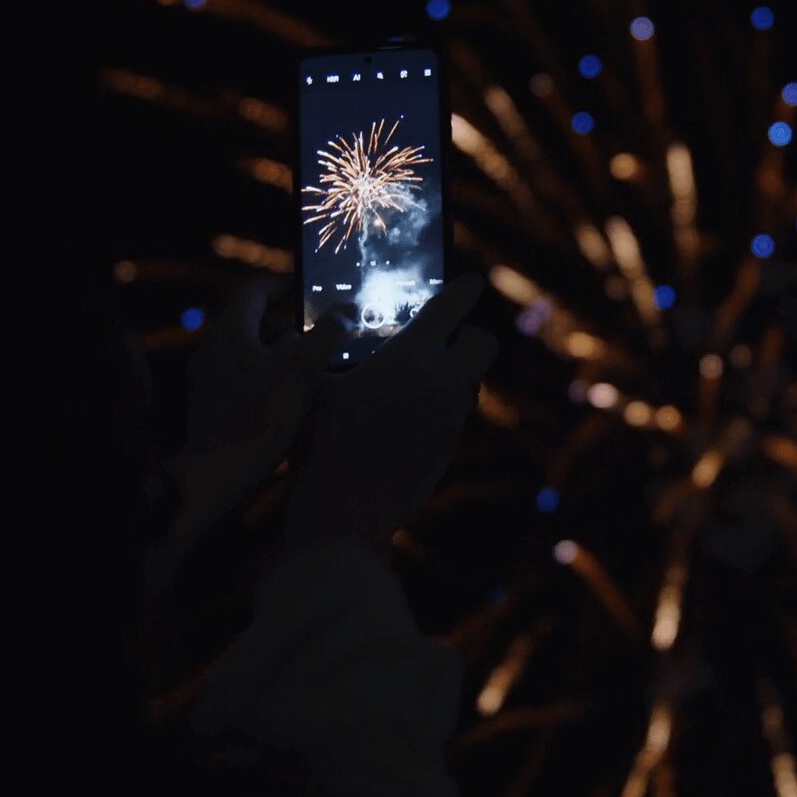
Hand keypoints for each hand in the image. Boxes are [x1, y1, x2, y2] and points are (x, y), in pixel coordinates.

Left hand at [165, 278, 348, 549]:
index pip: (255, 290)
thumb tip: (346, 310)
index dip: (284, 284)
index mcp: (230, 332)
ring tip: (310, 368)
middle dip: (287, 324)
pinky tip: (288, 399)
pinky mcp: (209, 404)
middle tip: (318, 334)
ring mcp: (208, 377)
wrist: (215, 477)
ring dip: (278, 353)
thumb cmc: (258, 421)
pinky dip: (266, 376)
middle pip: (252, 321)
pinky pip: (242, 376)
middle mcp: (212, 349)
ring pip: (248, 351)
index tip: (308, 287)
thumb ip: (326, 337)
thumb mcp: (302, 374)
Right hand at [284, 273, 496, 548]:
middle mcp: (440, 387)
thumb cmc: (317, 445)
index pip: (450, 311)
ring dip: (456, 371)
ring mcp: (450, 421)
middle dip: (472, 334)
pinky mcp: (448, 449)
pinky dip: (442, 404)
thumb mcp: (313, 388)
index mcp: (407, 360)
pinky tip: (409, 412)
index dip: (465, 290)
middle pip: (484, 344)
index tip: (474, 281)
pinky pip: (456, 414)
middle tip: (448, 335)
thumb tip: (337, 323)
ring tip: (419, 374)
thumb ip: (331, 350)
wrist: (342, 516)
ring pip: (472, 382)